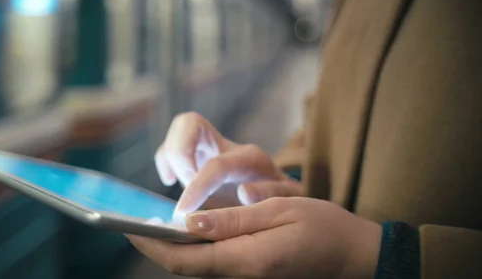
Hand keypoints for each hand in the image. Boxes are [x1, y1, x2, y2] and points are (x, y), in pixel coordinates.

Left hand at [128, 197, 381, 278]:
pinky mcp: (253, 271)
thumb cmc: (325, 228)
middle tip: (133, 224)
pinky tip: (189, 230)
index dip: (153, 245)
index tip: (128, 228)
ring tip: (152, 224)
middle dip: (156, 247)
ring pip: (198, 265)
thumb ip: (233, 220)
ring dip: (173, 248)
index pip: (186, 259)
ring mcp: (248, 275)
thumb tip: (189, 222)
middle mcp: (243, 274)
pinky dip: (194, 248)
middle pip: (186, 266)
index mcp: (247, 260)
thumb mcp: (281, 212)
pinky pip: (214, 262)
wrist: (356, 255)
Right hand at [156, 112, 302, 215]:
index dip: (197, 186)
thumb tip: (245, 192)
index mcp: (249, 158)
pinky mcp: (197, 155)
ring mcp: (211, 146)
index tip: (184, 211)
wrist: (280, 194)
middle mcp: (228, 145)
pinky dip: (165, 160)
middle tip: (184, 191)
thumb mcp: (287, 201)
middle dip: (179, 156)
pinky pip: (173, 145)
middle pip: (191, 123)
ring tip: (178, 185)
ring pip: (180, 128)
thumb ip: (271, 196)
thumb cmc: (281, 200)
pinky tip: (171, 180)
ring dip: (171, 157)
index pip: (216, 163)